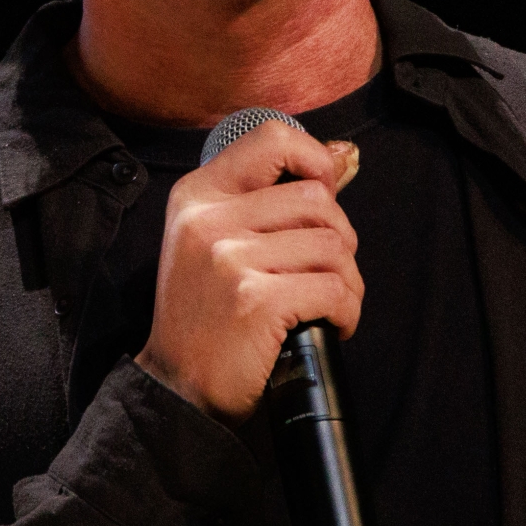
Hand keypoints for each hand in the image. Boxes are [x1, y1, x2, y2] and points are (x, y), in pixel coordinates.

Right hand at [135, 117, 361, 421]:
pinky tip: (328, 326)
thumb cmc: (207, 315)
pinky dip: (346, 313)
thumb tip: (344, 155)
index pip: (272, 138)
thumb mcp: (218, 242)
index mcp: (198, 195)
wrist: (177, 388)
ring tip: (327, 306)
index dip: (315, 159)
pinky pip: (334, 290)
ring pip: (333, 246)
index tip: (325, 194)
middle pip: (317, 199)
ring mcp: (230, 259)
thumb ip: (273, 197)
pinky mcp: (255, 300)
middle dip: (340, 240)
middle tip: (325, 274)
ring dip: (347, 283)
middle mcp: (209, 219)